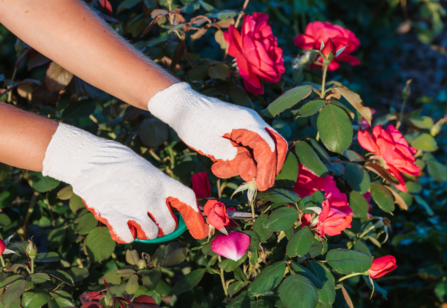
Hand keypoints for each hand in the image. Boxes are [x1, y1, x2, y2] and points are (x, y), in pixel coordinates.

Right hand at [42, 123, 208, 242]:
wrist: (90, 158)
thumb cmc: (118, 161)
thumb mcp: (145, 168)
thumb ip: (157, 187)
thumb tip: (166, 206)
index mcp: (162, 181)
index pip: (188, 199)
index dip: (195, 215)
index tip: (198, 227)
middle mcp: (152, 196)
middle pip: (170, 225)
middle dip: (164, 227)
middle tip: (155, 222)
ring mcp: (134, 208)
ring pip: (150, 234)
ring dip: (145, 232)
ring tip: (136, 221)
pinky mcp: (115, 216)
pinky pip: (128, 238)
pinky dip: (126, 235)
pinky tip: (122, 226)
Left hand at [148, 83, 287, 190]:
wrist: (183, 105)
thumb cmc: (193, 124)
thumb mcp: (210, 145)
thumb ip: (233, 158)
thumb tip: (252, 174)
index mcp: (248, 123)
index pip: (268, 149)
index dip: (267, 170)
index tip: (260, 187)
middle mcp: (254, 121)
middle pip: (277, 145)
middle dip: (270, 167)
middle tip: (258, 185)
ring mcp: (249, 124)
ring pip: (265, 148)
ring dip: (250, 164)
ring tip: (221, 169)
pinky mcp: (242, 128)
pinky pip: (251, 146)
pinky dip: (241, 159)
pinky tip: (219, 164)